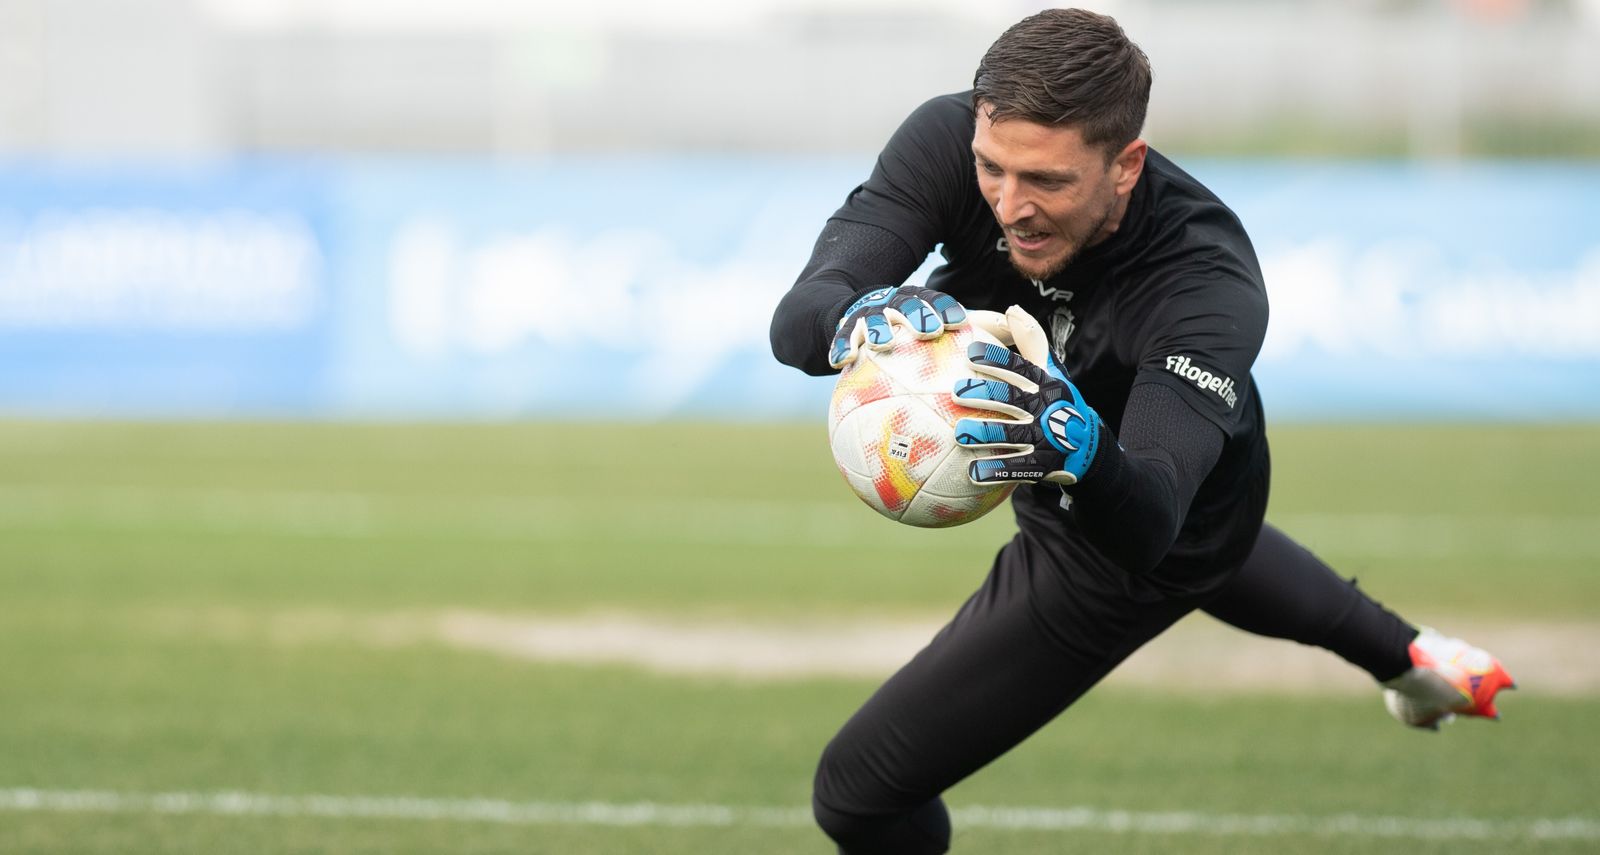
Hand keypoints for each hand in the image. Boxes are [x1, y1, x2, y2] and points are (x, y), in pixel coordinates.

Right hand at [828, 285, 966, 368]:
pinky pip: (840, 340)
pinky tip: (842, 361)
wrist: (851, 312)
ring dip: (878, 329)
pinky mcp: (843, 330)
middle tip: (928, 331)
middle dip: (917, 315)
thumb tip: (1014, 332)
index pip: (934, 301)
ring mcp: (867, 316)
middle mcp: (892, 305)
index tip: (960, 322)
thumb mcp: (933, 321)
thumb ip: (973, 327)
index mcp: (917, 302)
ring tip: (882, 343)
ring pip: (873, 320)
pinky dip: (840, 348)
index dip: (946, 309)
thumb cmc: (904, 326)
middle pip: (906, 305)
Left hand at [951, 306, 1102, 485]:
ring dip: (985, 433)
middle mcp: (1047, 408)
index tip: (969, 353)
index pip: (1020, 367)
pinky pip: (1018, 468)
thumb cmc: (1058, 402)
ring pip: (1012, 434)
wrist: (1088, 448)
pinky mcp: (1045, 464)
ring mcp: (1047, 437)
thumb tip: (1012, 309)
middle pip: (1012, 399)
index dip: (996, 359)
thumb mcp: (1050, 372)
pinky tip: (972, 473)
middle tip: (955, 392)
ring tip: (958, 434)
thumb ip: (1031, 343)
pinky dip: (996, 471)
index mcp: (1046, 383)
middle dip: (984, 393)